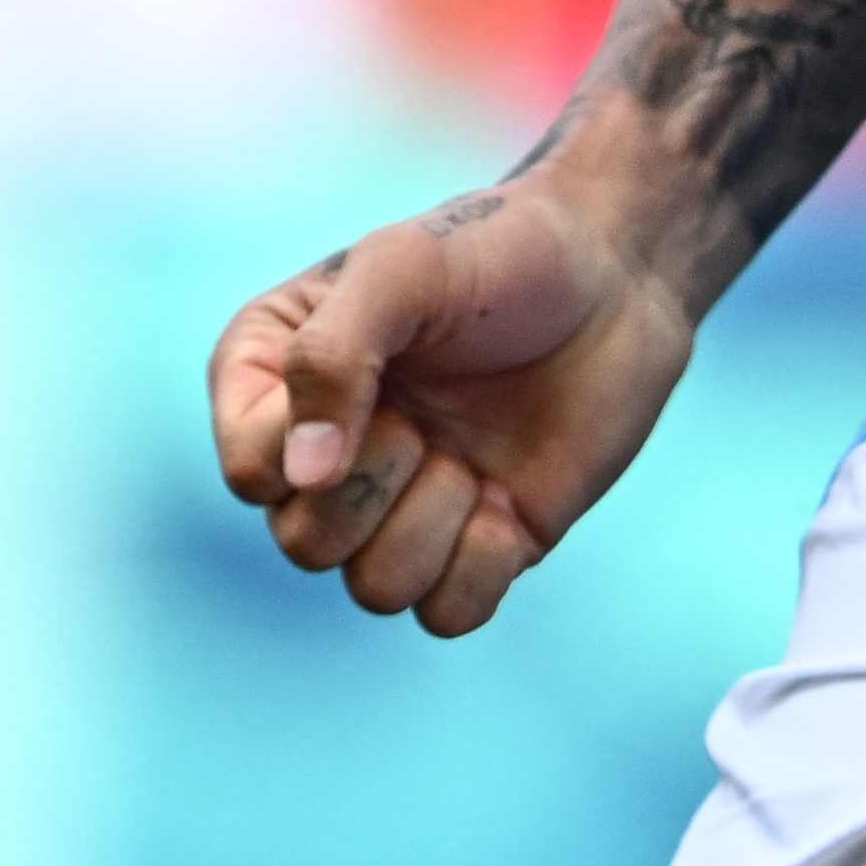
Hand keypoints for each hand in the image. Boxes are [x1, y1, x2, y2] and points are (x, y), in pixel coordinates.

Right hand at [204, 185, 697, 637]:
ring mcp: (403, 505)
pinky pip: (447, 615)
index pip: (250, 471)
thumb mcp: (400, 267)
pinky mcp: (476, 544)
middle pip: (304, 543)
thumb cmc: (496, 251)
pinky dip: (481, 564)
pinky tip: (508, 501)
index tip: (379, 389)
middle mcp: (328, 456)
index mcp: (276, 383)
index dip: (304, 450)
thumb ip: (329, 357)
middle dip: (377, 486)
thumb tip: (301, 482)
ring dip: (433, 525)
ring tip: (469, 456)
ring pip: (374, 590)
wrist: (615, 272)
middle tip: (427, 423)